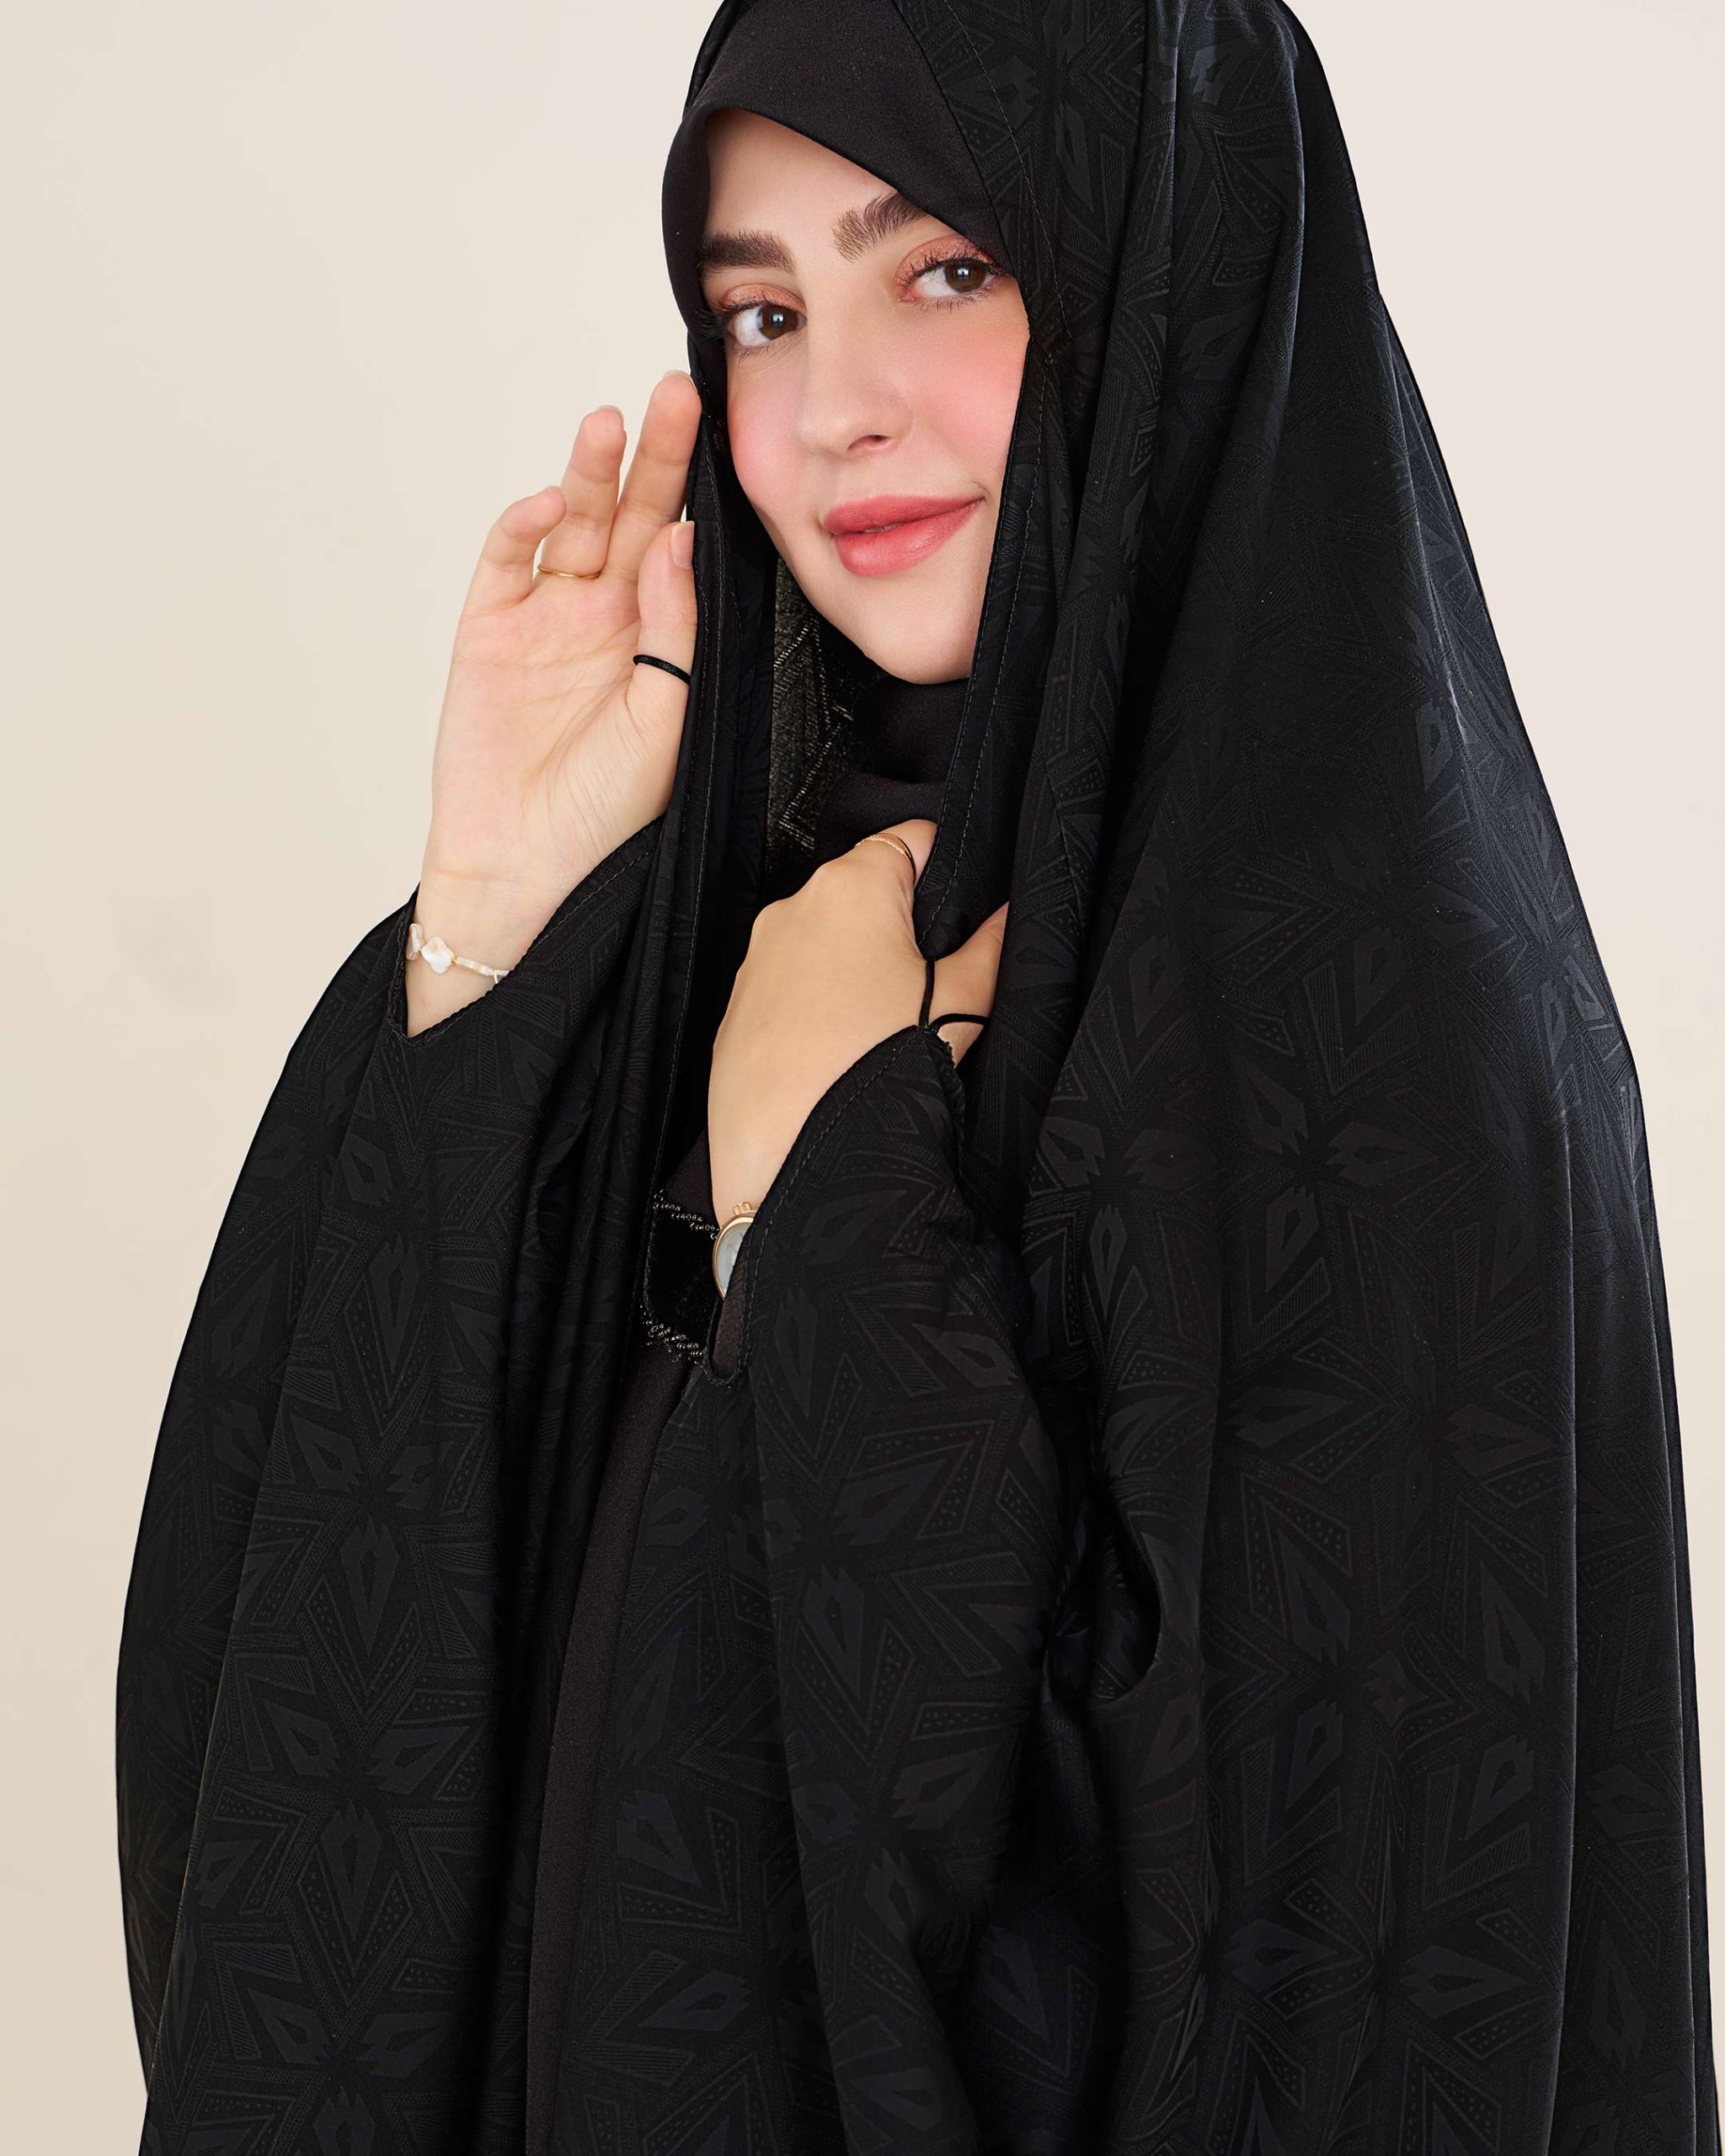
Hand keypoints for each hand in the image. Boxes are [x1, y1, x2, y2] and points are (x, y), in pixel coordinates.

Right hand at [408, 371, 701, 1030]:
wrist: (528, 872)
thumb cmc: (608, 814)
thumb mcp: (670, 718)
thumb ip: (677, 630)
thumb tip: (681, 540)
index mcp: (662, 637)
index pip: (684, 546)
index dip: (699, 493)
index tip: (725, 434)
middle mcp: (607, 616)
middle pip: (633, 518)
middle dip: (654, 458)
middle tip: (678, 396)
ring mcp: (544, 618)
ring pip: (572, 527)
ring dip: (589, 475)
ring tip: (609, 425)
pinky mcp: (487, 631)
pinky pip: (507, 564)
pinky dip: (523, 529)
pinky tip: (551, 505)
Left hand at [707, 819, 1008, 1224]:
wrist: (795, 1163)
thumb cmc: (878, 1072)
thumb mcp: (962, 1004)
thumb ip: (992, 946)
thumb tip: (1009, 916)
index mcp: (852, 886)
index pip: (912, 839)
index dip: (947, 871)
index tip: (960, 914)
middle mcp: (793, 909)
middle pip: (862, 891)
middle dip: (898, 926)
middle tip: (929, 983)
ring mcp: (755, 960)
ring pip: (821, 943)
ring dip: (853, 969)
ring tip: (881, 1030)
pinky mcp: (735, 1010)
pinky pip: (786, 990)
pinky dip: (814, 1008)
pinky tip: (839, 1054)